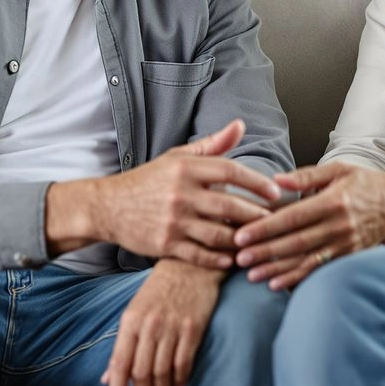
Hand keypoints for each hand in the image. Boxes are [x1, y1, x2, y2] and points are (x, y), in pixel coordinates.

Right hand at [46, 119, 281, 268]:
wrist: (108, 207)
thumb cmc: (149, 180)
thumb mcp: (177, 157)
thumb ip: (212, 144)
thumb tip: (240, 125)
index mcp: (186, 168)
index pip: (230, 171)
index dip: (257, 182)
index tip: (276, 192)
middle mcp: (181, 194)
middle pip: (230, 205)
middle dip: (257, 215)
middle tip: (276, 221)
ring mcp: (173, 221)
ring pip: (219, 234)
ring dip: (242, 239)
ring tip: (259, 241)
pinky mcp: (166, 245)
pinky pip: (201, 255)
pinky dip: (220, 258)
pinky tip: (233, 259)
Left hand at [101, 259, 222, 385]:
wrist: (190, 265)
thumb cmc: (160, 290)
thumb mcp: (135, 313)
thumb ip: (122, 346)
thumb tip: (106, 378)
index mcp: (130, 321)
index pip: (119, 365)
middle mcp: (149, 325)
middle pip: (142, 373)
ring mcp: (172, 327)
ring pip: (163, 372)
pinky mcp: (193, 328)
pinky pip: (184, 363)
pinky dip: (181, 380)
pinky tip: (179, 385)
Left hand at [233, 162, 384, 289]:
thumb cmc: (365, 182)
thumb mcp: (338, 170)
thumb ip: (305, 176)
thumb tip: (275, 181)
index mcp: (332, 201)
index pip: (292, 217)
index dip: (265, 227)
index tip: (242, 234)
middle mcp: (339, 225)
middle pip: (295, 242)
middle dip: (264, 251)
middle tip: (238, 258)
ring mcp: (345, 244)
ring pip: (305, 260)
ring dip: (276, 269)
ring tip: (251, 275)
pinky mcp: (349, 256)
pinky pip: (319, 270)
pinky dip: (297, 279)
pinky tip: (277, 285)